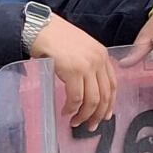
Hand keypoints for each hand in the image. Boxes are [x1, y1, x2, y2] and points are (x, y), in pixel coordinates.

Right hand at [28, 13, 117, 127]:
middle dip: (98, 115)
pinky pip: (76, 98)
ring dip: (84, 115)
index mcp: (102, 54)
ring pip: (92, 100)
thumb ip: (88, 65)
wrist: (40, 27)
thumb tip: (87, 88)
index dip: (110, 104)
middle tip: (90, 126)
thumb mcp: (80, 49)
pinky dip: (71, 109)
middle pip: (105, 95)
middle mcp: (98, 60)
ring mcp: (87, 65)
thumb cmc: (55, 37)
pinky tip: (65, 112)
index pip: (113, 84)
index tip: (106, 116)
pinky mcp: (73, 70)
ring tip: (76, 122)